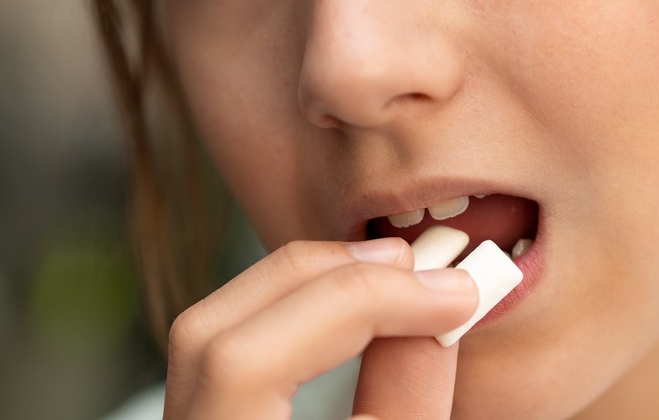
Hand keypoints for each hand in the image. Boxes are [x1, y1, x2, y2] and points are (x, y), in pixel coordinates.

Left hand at [162, 238, 477, 418]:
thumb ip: (411, 392)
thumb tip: (438, 304)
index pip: (245, 364)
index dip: (355, 307)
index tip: (448, 294)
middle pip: (211, 326)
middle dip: (326, 277)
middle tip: (419, 266)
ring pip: (212, 320)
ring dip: (308, 280)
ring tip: (392, 276)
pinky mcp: (197, 408)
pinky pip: (229, 332)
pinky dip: (292, 303)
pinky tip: (346, 301)